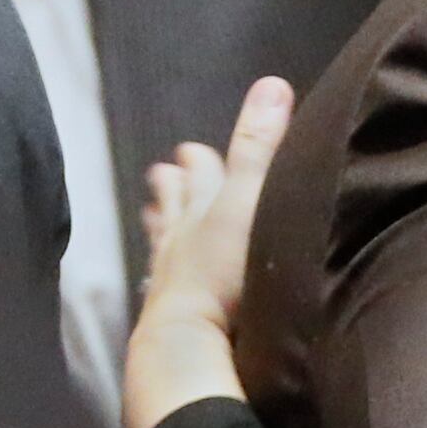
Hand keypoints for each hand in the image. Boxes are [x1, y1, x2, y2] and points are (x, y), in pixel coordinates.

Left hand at [120, 75, 290, 427]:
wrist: (190, 343)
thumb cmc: (227, 268)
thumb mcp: (253, 198)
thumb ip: (261, 147)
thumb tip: (272, 84)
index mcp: (203, 208)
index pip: (203, 175)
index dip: (201, 161)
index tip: (191, 149)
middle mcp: (181, 239)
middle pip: (177, 207)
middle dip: (175, 188)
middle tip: (164, 171)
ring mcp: (172, 280)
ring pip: (165, 244)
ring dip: (163, 227)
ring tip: (154, 216)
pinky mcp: (171, 319)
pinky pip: (163, 288)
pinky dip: (163, 277)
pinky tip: (157, 283)